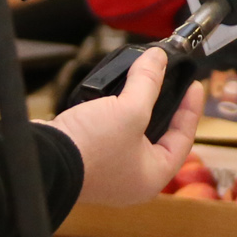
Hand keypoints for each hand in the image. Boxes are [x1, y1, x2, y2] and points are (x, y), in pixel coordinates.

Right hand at [45, 47, 200, 206]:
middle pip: (157, 136)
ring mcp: (107, 171)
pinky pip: (108, 133)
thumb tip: (158, 58)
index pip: (183, 139)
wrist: (41, 160)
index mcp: (152, 176)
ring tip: (143, 84)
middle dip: (161, 107)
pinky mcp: (86, 159)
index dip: (191, 109)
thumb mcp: (129, 110)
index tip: (195, 85)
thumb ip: (148, 82)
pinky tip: (112, 96)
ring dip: (135, 109)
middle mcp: (131, 178)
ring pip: (131, 134)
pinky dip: (112, 115)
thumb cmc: (91, 148)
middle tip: (169, 82)